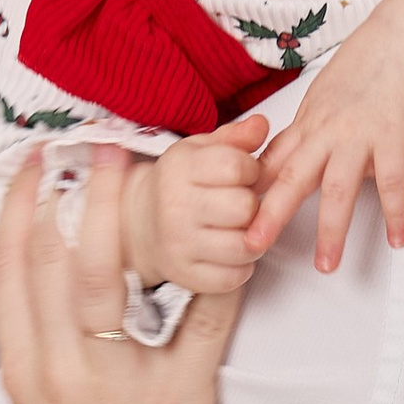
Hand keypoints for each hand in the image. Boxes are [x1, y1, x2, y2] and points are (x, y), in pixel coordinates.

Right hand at [0, 151, 235, 403]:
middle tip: (97, 142)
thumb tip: (32, 300)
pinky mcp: (179, 401)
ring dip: (130, 215)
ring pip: (116, 279)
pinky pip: (198, 322)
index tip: (29, 164)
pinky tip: (230, 238)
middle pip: (59, 261)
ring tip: (148, 167)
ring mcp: (119, 386)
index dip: (18, 211)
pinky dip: (216, 275)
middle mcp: (61, 374)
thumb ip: (35, 359)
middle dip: (75, 193)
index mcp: (24, 375)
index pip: (9, 274)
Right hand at [125, 117, 270, 295]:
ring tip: (239, 228)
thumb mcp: (200, 151)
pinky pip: (235, 277)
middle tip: (240, 204)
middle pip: (244, 208)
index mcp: (179, 168)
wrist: (141, 225)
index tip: (243, 175)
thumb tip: (261, 125)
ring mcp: (179, 245)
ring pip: (245, 246)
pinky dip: (242, 267)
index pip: (237, 166)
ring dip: (251, 238)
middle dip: (251, 205)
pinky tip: (230, 252)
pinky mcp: (186, 276)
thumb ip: (234, 137)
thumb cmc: (180, 185)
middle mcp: (174, 207)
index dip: (252, 170)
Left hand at [247, 0, 403, 271]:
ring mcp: (361, 136)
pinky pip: (395, 183)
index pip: (270, 166)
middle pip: (291, 180)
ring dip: (332, 230)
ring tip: (327, 266)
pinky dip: (397, 214)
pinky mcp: (397, 138)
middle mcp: (327, 133)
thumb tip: (282, 166)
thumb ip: (305, 135)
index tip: (227, 223)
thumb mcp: (323, 99)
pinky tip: (400, 240)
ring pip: (338, 189)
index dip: (248, 196)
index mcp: (308, 125)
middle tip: (250, 248)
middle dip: (269, 217)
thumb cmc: (366, 67)